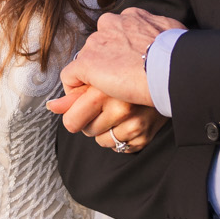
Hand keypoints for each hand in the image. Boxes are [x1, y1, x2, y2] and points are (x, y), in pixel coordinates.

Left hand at [48, 83, 167, 150]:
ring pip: (103, 141)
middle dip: (90, 121)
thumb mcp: (99, 77)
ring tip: (118, 113)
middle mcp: (120, 108)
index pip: (72, 121)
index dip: (73, 114)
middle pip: (87, 131)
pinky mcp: (145, 135)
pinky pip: (121, 148)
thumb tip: (52, 107)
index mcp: (103, 90)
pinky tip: (129, 121)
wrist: (168, 74)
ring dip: (107, 131)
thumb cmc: (130, 71)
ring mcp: (134, 123)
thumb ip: (74, 94)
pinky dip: (123, 138)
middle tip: (103, 106)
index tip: (81, 106)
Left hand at [58, 7, 184, 108]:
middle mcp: (110, 24)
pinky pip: (71, 78)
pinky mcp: (87, 64)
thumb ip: (160, 29)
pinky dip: (76, 90)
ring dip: (93, 78)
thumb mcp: (171, 31)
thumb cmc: (178, 53)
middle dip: (105, 64)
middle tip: (117, 83)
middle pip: (99, 46)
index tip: (127, 66)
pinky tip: (87, 101)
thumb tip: (164, 34)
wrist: (170, 67)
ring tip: (103, 96)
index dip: (119, 52)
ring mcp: (96, 44)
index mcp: (131, 17)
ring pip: (85, 62)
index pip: (115, 32)